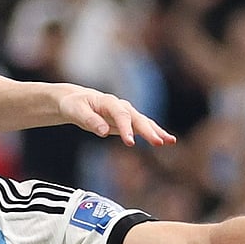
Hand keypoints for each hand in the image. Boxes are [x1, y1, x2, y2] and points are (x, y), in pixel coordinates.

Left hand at [58, 89, 176, 146]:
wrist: (76, 101)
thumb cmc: (74, 105)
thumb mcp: (76, 111)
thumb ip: (90, 120)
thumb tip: (103, 131)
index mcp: (108, 101)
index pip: (121, 115)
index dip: (126, 129)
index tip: (130, 143)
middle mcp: (121, 106)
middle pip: (137, 118)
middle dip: (148, 131)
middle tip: (159, 143)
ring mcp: (126, 113)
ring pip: (144, 122)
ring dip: (156, 132)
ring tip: (170, 141)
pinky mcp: (127, 121)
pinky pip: (142, 127)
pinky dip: (153, 133)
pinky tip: (165, 140)